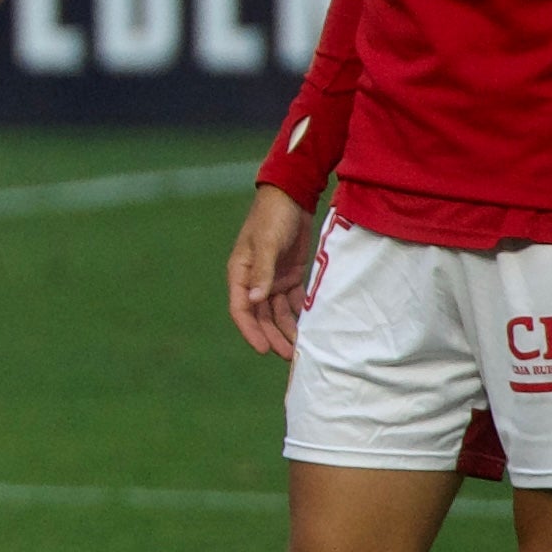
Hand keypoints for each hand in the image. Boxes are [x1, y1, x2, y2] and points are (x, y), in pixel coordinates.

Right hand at [227, 183, 319, 359]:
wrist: (292, 196)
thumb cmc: (273, 217)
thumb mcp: (267, 243)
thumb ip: (262, 272)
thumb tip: (253, 300)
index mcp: (240, 273)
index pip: (241, 308)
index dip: (250, 330)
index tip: (263, 349)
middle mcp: (254, 280)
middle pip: (261, 315)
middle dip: (273, 335)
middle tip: (288, 356)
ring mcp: (272, 278)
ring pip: (278, 311)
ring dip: (287, 329)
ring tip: (301, 348)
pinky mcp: (289, 275)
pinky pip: (294, 302)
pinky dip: (300, 315)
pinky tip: (311, 328)